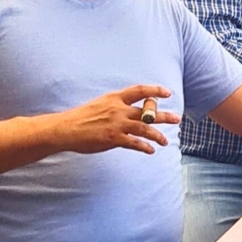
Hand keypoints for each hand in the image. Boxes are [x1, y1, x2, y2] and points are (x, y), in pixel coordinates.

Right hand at [55, 85, 179, 155]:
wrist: (65, 129)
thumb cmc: (81, 117)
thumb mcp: (100, 104)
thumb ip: (117, 106)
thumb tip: (131, 110)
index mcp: (115, 98)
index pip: (139, 91)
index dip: (155, 91)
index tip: (167, 93)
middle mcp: (118, 109)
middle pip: (147, 111)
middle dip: (164, 116)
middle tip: (177, 118)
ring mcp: (117, 124)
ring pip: (145, 128)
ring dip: (157, 135)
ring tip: (165, 141)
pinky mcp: (113, 138)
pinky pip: (134, 143)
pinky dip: (144, 147)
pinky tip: (151, 150)